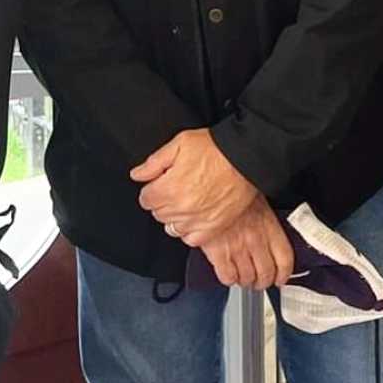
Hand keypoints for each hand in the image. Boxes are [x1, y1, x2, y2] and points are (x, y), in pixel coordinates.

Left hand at [130, 128, 257, 246]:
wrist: (246, 160)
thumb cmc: (215, 149)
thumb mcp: (180, 143)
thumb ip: (154, 162)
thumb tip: (137, 175)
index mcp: (169, 188)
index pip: (145, 199)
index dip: (152, 189)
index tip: (161, 183)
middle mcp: (181, 209)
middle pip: (158, 214)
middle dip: (163, 201)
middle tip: (176, 188)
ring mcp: (197, 221)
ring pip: (172, 228)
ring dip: (175, 216)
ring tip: (186, 201)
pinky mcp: (212, 229)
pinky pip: (191, 239)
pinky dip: (190, 230)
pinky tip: (195, 216)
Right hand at [199, 197, 294, 290]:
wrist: (208, 188)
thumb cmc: (231, 188)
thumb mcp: (256, 198)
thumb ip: (264, 218)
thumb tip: (268, 229)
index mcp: (268, 225)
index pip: (284, 258)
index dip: (284, 273)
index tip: (281, 277)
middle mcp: (255, 240)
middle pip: (266, 273)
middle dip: (263, 281)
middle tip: (260, 281)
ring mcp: (237, 248)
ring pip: (248, 278)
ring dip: (247, 281)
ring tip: (244, 278)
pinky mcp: (218, 254)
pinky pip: (228, 277)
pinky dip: (230, 279)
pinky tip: (229, 274)